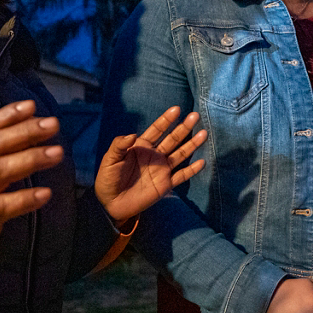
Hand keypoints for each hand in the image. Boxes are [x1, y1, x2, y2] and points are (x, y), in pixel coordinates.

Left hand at [95, 105, 206, 225]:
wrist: (111, 203)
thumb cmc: (108, 179)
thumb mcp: (109, 160)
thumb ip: (119, 145)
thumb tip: (133, 134)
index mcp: (141, 146)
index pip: (156, 130)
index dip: (166, 120)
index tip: (177, 109)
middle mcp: (154, 155)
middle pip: (172, 139)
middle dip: (184, 127)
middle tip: (195, 116)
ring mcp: (162, 169)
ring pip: (180, 154)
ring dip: (192, 144)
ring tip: (204, 133)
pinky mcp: (165, 184)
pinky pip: (181, 175)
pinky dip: (192, 170)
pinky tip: (202, 162)